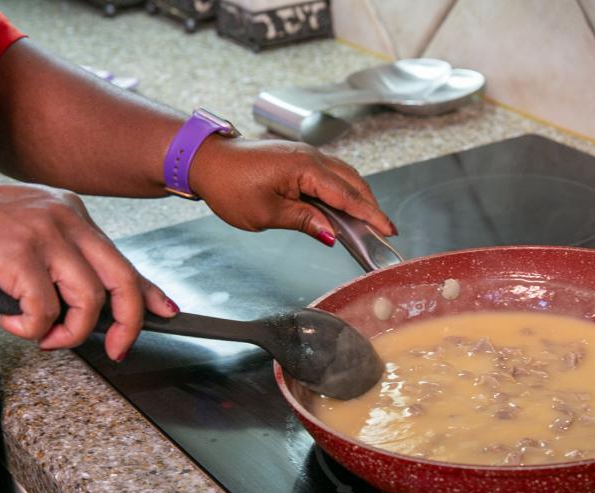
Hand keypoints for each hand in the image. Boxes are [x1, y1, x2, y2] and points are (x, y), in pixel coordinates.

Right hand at [0, 181, 175, 360]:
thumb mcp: (25, 242)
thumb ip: (63, 264)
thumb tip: (97, 303)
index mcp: (68, 210)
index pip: (121, 258)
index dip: (148, 292)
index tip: (166, 313)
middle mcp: (64, 215)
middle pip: (122, 279)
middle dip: (127, 324)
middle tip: (116, 350)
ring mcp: (43, 232)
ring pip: (88, 301)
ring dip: (68, 333)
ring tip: (42, 336)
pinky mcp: (19, 252)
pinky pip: (45, 311)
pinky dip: (30, 329)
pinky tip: (10, 320)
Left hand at [187, 138, 394, 241]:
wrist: (206, 161)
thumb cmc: (229, 185)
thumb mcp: (267, 213)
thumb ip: (304, 221)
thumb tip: (331, 234)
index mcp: (305, 169)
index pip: (347, 196)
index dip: (370, 215)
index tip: (388, 229)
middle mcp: (310, 157)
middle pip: (352, 183)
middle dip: (370, 207)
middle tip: (383, 231)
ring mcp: (305, 155)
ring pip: (344, 177)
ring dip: (358, 198)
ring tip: (368, 222)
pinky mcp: (299, 159)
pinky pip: (330, 175)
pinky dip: (343, 191)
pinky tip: (343, 207)